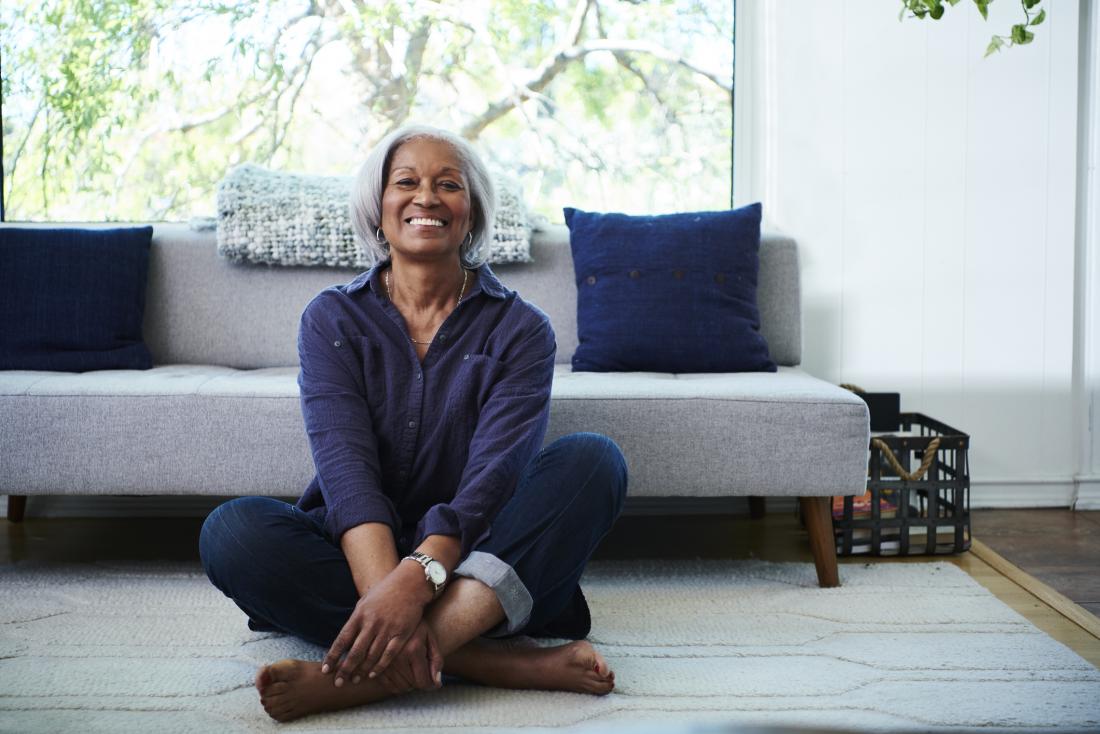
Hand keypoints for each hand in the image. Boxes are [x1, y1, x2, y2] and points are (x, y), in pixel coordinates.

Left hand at [321, 563, 429, 685]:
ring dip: (361, 671)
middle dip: (345, 670)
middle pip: (355, 652)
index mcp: (359, 615)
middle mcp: (371, 623)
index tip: (325, 670)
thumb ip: (356, 620)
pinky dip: (380, 666)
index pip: (342, 640)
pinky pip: (388, 654)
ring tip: (354, 680)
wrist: (409, 584)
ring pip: (371, 656)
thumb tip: (345, 638)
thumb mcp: (365, 602)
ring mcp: (387, 629)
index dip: (332, 657)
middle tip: (338, 683)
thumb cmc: (384, 592)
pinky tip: (373, 674)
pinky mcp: (401, 633)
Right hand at [372, 620, 443, 694]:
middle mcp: (397, 656)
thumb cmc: (417, 626)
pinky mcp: (374, 663)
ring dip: (408, 685)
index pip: (423, 681)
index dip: (430, 685)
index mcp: (413, 649)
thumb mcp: (430, 638)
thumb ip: (436, 660)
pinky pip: (387, 685)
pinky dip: (396, 685)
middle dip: (419, 683)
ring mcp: (383, 660)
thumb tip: (437, 685)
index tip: (433, 683)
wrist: (395, 613)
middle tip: (422, 674)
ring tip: (412, 673)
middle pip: (411, 685)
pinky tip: (402, 675)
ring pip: (399, 687)